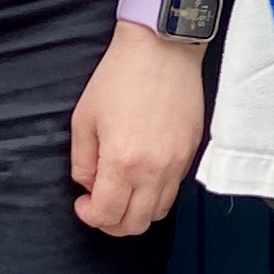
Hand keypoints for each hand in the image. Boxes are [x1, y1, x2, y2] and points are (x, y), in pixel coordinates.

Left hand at [70, 24, 209, 235]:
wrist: (162, 48)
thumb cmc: (120, 77)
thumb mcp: (84, 118)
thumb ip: (82, 161)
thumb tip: (89, 184)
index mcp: (122, 161)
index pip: (107, 215)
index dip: (90, 216)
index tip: (83, 203)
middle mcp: (154, 169)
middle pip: (136, 224)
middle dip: (113, 223)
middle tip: (100, 205)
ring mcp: (177, 162)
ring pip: (159, 212)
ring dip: (137, 211)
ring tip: (123, 191)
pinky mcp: (191, 152)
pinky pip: (174, 189)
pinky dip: (156, 193)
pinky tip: (142, 175)